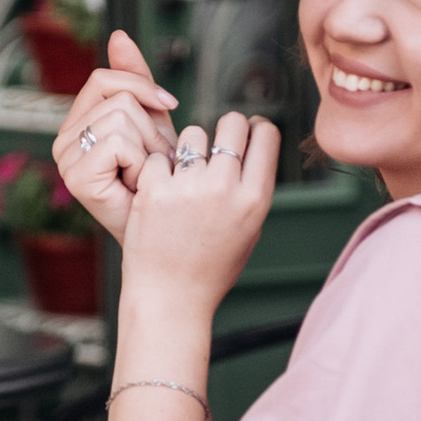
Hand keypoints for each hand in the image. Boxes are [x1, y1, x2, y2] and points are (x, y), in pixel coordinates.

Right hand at [50, 26, 177, 244]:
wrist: (165, 230)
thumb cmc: (159, 180)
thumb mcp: (151, 121)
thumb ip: (134, 79)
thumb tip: (118, 34)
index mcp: (77, 122)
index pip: (107, 78)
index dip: (143, 87)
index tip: (168, 104)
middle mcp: (64, 139)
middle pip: (118, 96)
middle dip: (150, 127)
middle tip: (152, 161)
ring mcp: (66, 158)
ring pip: (122, 116)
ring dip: (148, 147)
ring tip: (146, 173)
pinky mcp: (75, 176)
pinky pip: (118, 141)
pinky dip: (140, 161)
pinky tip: (137, 184)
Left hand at [119, 106, 280, 317]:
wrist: (170, 298)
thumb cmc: (211, 267)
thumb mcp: (249, 230)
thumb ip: (251, 189)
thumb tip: (251, 144)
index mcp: (255, 198)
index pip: (266, 133)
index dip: (255, 128)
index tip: (244, 135)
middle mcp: (226, 188)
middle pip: (232, 123)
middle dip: (224, 129)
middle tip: (213, 148)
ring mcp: (189, 187)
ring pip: (193, 134)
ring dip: (187, 150)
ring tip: (182, 178)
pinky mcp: (155, 190)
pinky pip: (158, 156)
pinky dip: (156, 171)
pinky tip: (158, 194)